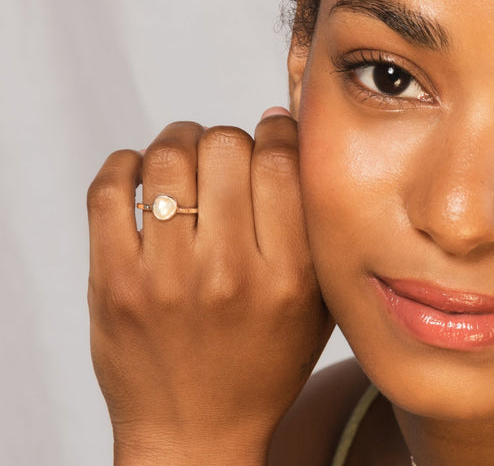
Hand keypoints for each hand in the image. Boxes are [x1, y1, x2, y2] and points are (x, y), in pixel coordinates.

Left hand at [86, 109, 334, 464]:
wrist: (195, 433)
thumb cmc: (261, 369)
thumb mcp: (315, 307)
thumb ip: (311, 229)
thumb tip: (286, 138)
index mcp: (288, 277)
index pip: (281, 162)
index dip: (277, 129)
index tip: (271, 128)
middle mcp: (227, 274)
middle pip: (225, 146)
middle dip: (228, 137)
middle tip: (224, 154)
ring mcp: (164, 279)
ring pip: (168, 158)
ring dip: (179, 140)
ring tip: (184, 155)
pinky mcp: (112, 283)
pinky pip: (110, 189)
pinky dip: (125, 164)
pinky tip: (142, 173)